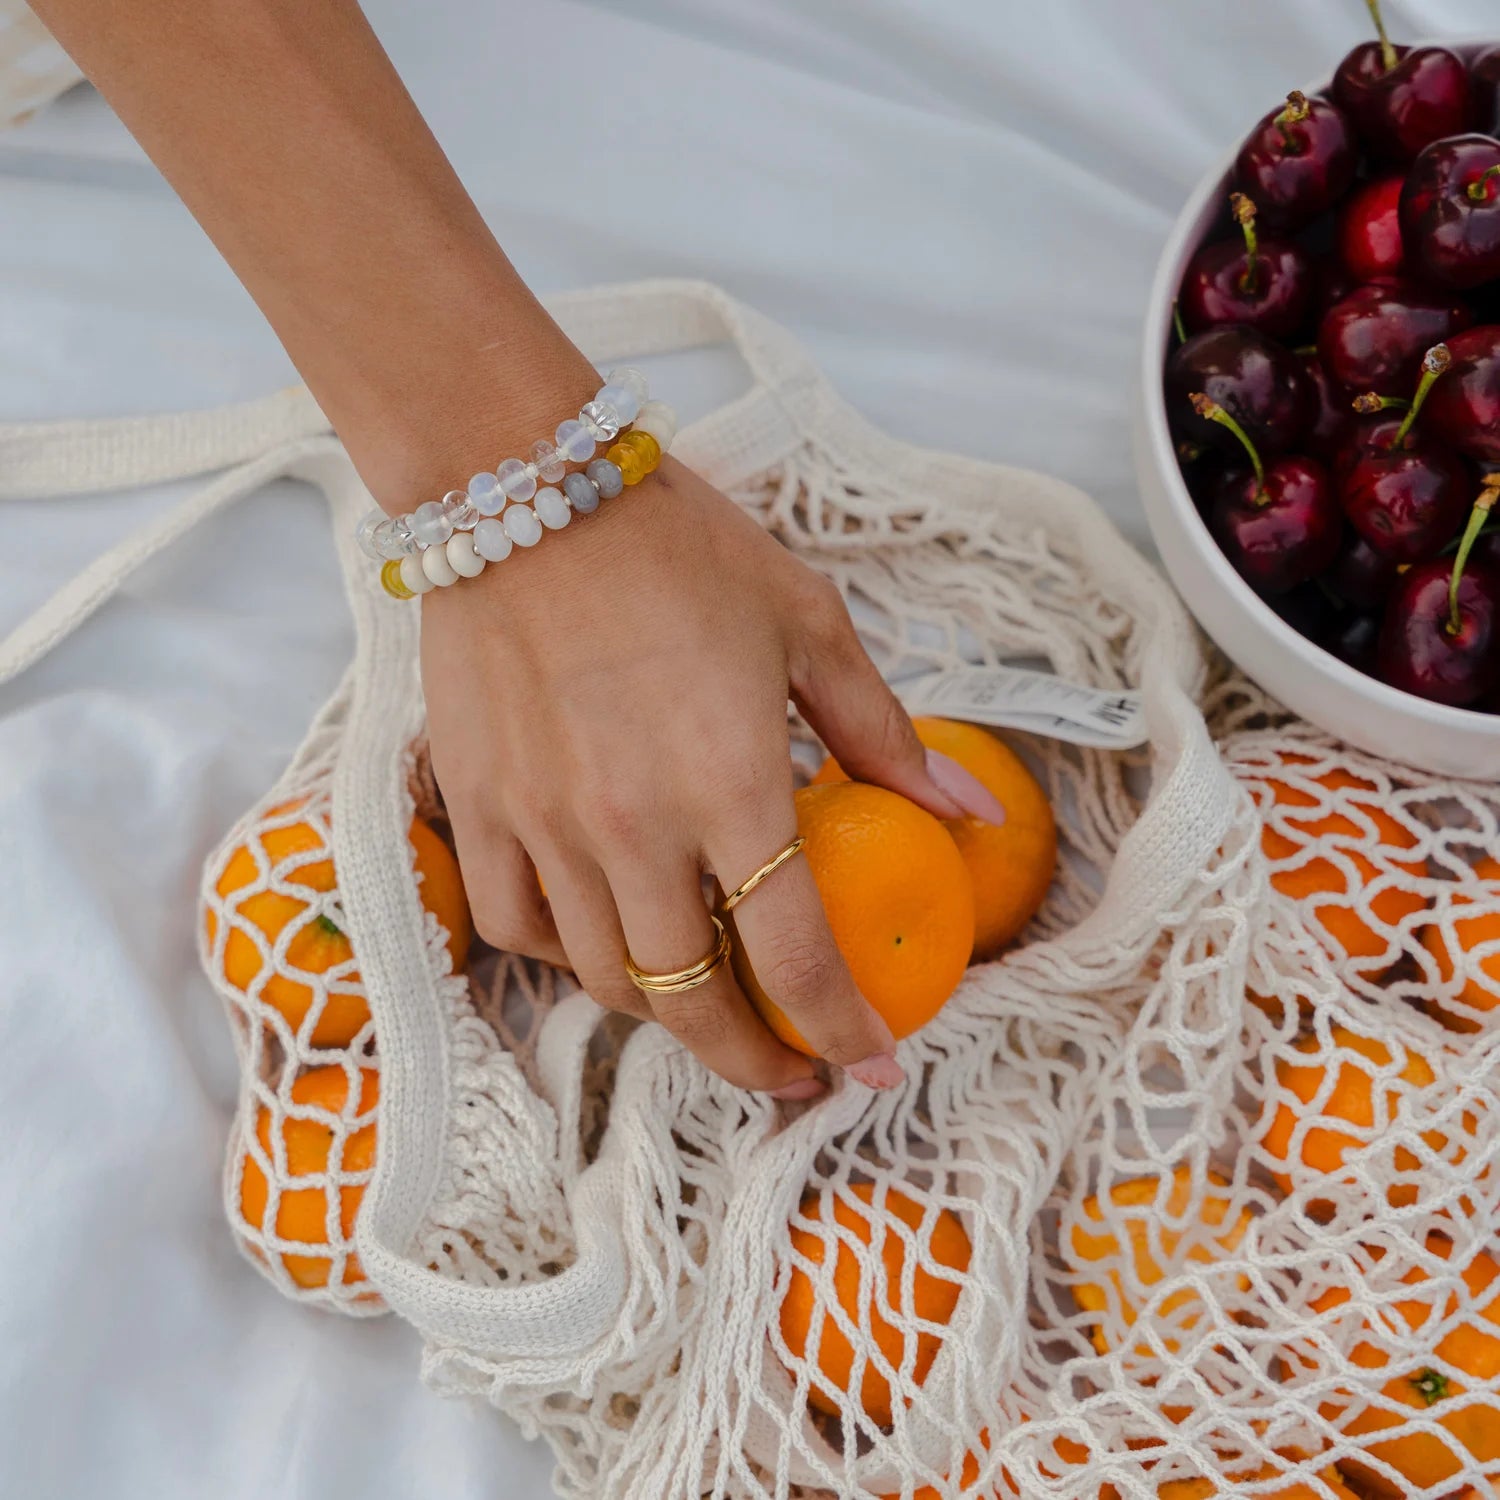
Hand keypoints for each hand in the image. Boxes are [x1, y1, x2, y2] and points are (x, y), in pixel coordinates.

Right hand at [421, 457, 1004, 1097]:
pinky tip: (601, 943)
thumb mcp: (806, 625)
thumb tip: (966, 814)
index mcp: (730, 785)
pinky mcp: (476, 808)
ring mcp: (543, 827)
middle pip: (694, 1002)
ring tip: (708, 1006)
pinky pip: (514, 927)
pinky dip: (564, 959)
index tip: (872, 1064)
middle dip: (753, 1060)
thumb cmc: (677, 549)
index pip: (797, 956)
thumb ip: (883, 732)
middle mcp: (633, 830)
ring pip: (603, 978)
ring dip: (667, 1016)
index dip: (844, 1030)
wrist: (524, 488)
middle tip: (792, 1069)